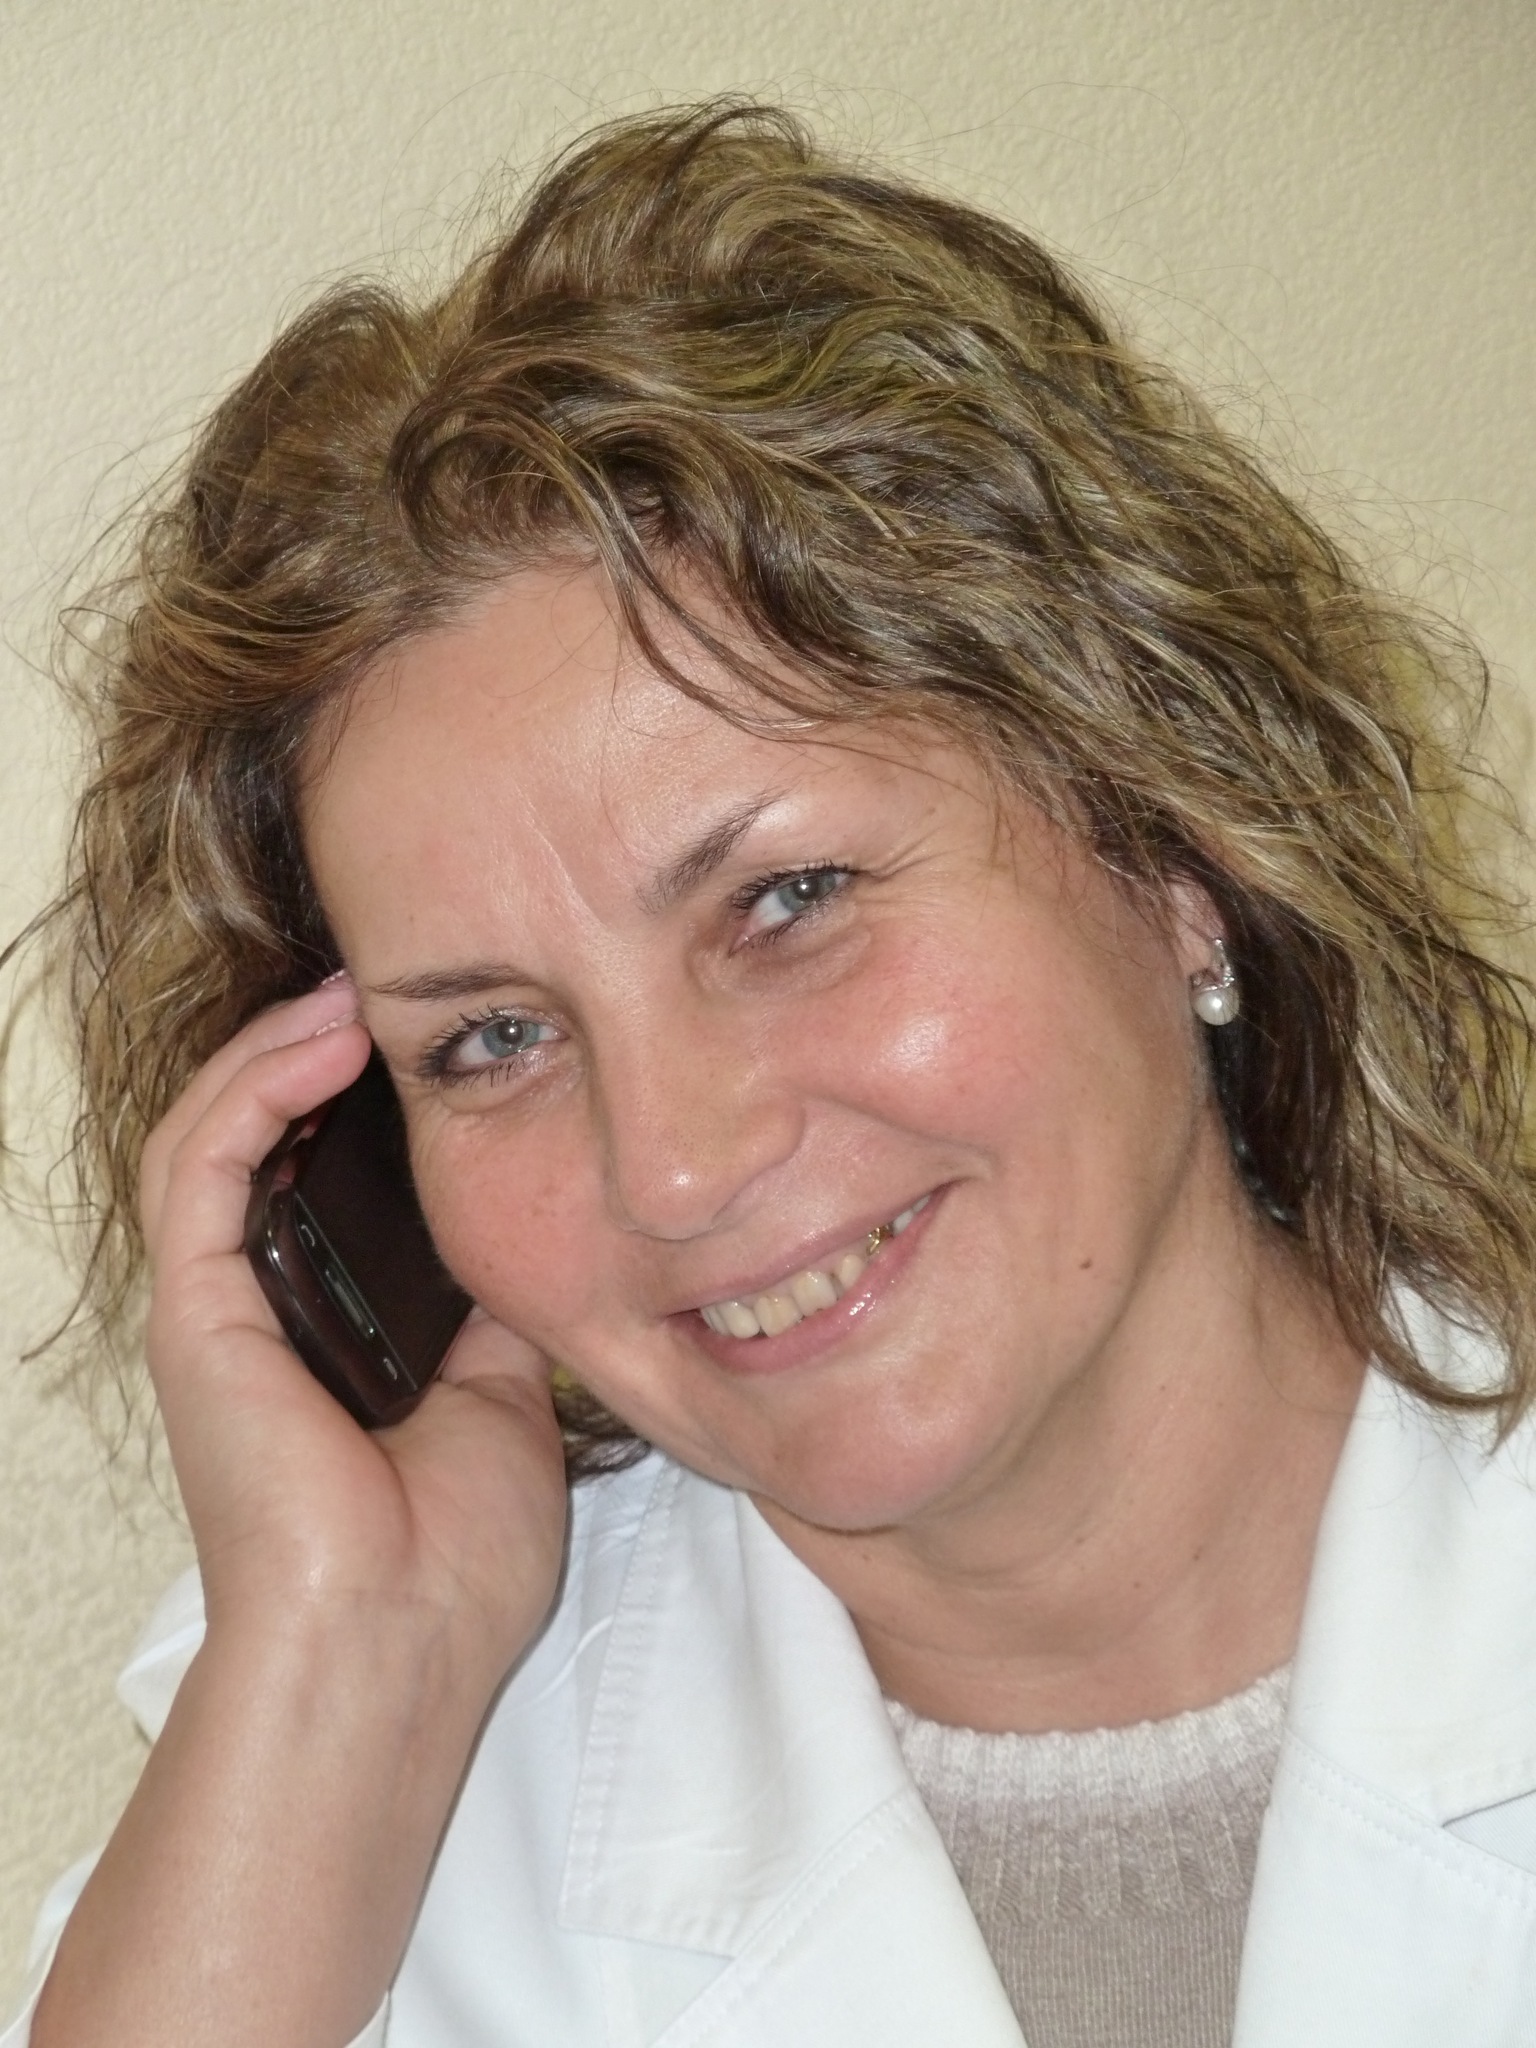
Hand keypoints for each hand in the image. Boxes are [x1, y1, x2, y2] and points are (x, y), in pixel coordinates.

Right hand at [139, 976, 568, 1691]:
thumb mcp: (506, 1396)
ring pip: (216, 1133)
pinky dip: (252, 1087)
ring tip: (353, 993)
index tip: (436, 1038)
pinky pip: (199, 1166)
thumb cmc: (451, 1558)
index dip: (363, 1101)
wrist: (400, 1648)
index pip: (322, 1180)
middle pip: (262, 1143)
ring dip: (280, 1049)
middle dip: (316, 1054)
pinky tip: (321, 1037)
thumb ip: (498, 1310)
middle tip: (390, 991)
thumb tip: (539, 1222)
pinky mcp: (194, 1314)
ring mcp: (218, 1310)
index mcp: (327, 1330)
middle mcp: (262, 1311)